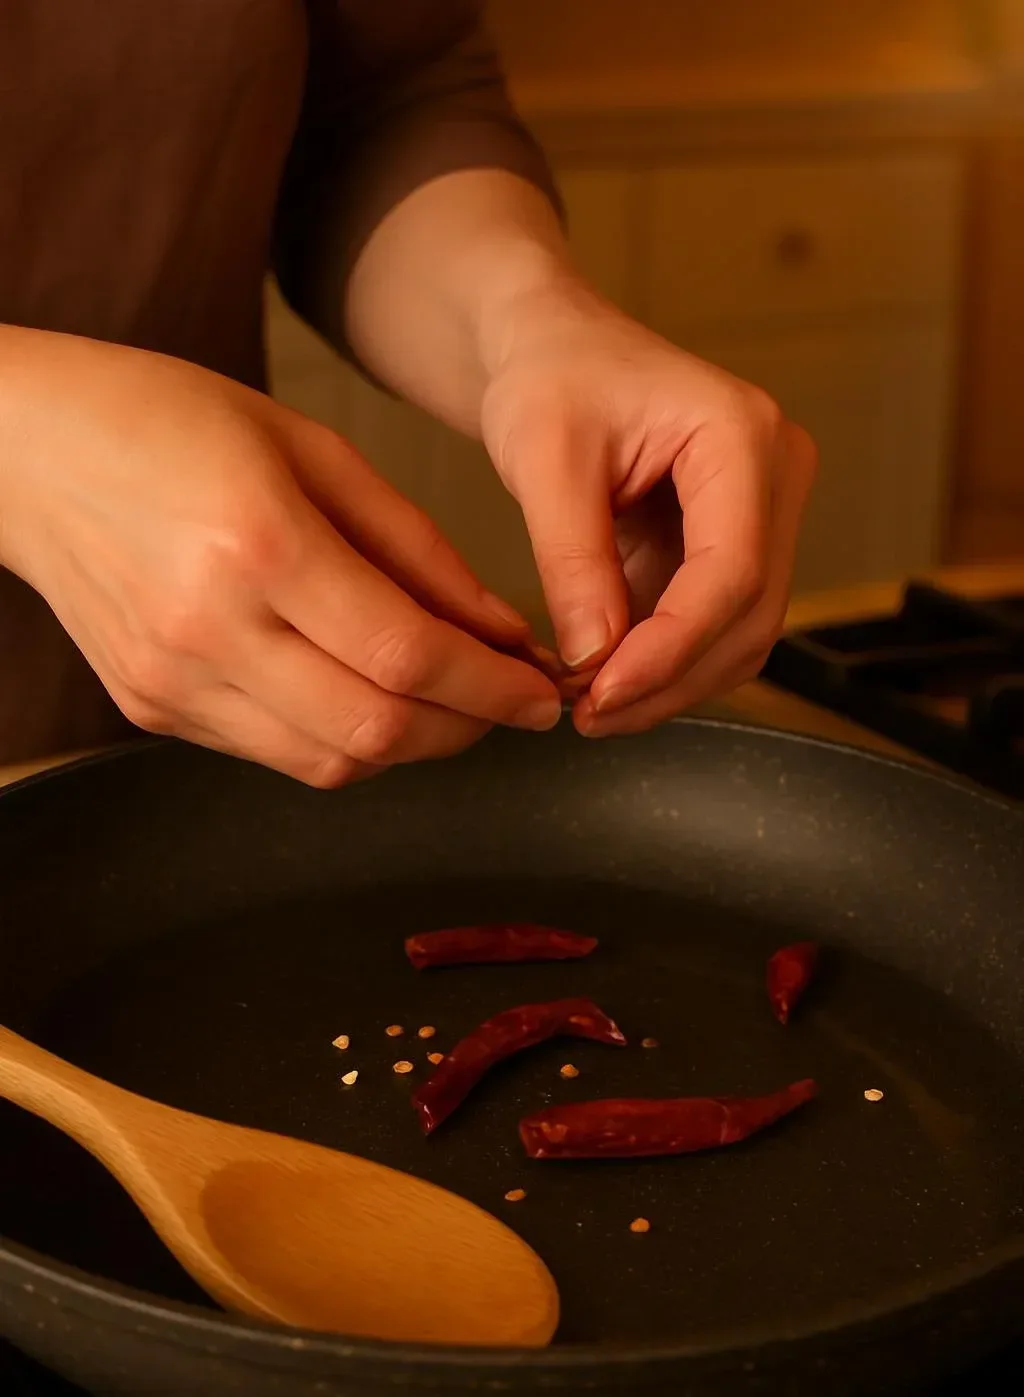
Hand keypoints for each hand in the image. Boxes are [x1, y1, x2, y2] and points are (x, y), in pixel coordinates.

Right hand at [0, 328, 560, 783]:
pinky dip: (342, 738)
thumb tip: (501, 632)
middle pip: (376, 730)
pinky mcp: (150, 708)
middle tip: (507, 703)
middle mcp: (209, 627)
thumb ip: (418, 550)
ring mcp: (172, 680)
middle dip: (466, 729)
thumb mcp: (314, 450)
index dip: (492, 688)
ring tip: (445, 700)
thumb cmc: (167, 420)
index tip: (541, 691)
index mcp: (258, 543)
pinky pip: (276, 754)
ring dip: (409, 744)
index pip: (408, 655)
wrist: (25, 450)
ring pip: (330, 762)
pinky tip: (364, 694)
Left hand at [480, 282, 816, 733]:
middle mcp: (776, 474)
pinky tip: (603, 676)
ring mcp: (764, 513)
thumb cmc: (550, 376)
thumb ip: (572, 559)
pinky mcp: (736, 543)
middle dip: (669, 678)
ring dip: (669, 682)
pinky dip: (663, 662)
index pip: (732, 571)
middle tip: (586, 715)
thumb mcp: (543, 458)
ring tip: (587, 703)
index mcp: (743, 435)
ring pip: (741, 634)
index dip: (671, 649)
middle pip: (750, 615)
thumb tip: (593, 659)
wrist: (554, 349)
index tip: (601, 694)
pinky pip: (716, 625)